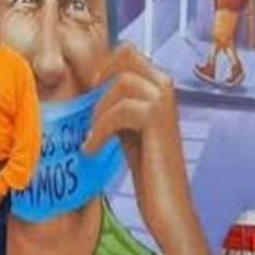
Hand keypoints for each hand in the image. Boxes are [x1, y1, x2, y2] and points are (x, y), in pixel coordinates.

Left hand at [81, 43, 214, 254]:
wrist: (167, 203)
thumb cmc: (147, 168)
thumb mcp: (127, 126)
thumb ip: (116, 103)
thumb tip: (88, 82)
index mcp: (159, 84)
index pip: (126, 50)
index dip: (101, 66)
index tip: (87, 96)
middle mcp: (166, 85)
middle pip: (126, 53)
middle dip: (100, 78)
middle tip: (90, 113)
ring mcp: (164, 99)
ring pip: (119, 82)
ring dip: (98, 112)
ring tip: (91, 140)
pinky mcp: (157, 118)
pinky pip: (118, 110)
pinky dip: (99, 131)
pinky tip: (92, 151)